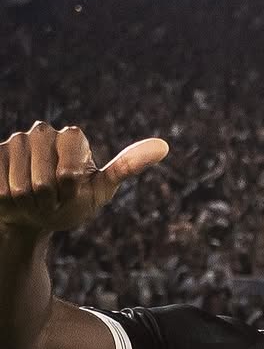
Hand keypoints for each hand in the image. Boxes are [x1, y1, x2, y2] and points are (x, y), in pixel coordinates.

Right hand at [0, 123, 168, 233]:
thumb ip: (128, 166)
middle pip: (44, 180)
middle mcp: (42, 132)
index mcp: (73, 137)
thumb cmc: (71, 203)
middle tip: (52, 199)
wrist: (33, 216)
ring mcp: (15, 142)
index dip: (70, 187)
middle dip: (49, 200)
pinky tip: (12, 196)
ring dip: (28, 203)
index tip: (72, 190)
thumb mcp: (101, 189)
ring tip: (33, 199)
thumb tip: (164, 146)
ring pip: (19, 186)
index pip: (69, 169)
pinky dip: (7, 201)